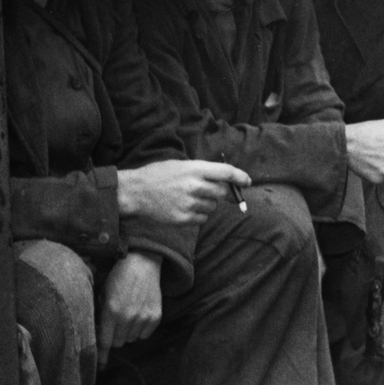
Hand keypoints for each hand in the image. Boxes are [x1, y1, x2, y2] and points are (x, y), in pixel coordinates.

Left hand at [98, 252, 162, 367]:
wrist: (143, 263)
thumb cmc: (119, 277)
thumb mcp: (103, 293)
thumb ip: (100, 314)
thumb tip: (98, 333)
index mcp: (111, 312)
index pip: (105, 341)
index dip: (102, 355)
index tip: (100, 366)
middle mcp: (128, 318)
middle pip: (118, 343)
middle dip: (115, 336)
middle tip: (116, 322)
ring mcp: (143, 318)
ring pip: (131, 339)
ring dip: (128, 331)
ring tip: (129, 313)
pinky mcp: (155, 317)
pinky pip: (144, 334)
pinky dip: (140, 329)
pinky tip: (139, 313)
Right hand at [117, 160, 251, 225]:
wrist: (135, 192)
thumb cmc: (158, 175)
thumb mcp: (180, 165)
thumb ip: (202, 171)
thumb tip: (224, 180)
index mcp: (195, 169)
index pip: (226, 172)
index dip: (240, 177)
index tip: (247, 181)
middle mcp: (195, 186)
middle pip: (222, 192)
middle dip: (223, 193)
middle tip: (214, 192)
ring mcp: (190, 204)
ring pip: (212, 207)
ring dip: (207, 204)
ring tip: (189, 198)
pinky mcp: (184, 219)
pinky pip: (203, 219)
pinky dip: (198, 215)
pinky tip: (184, 208)